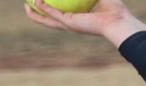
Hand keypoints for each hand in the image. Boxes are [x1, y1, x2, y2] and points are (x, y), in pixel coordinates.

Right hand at [24, 0, 145, 44]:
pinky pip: (52, 14)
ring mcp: (70, 24)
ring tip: (26, 5)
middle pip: (50, 18)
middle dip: (38, 12)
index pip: (62, 12)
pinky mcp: (69, 23)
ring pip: (47, 19)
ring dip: (35, 13)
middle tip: (30, 3)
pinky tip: (36, 1)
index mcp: (80, 17)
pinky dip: (43, 9)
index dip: (51, 6)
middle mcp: (73, 22)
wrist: (118, 22)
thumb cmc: (115, 9)